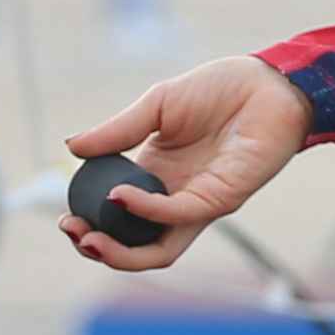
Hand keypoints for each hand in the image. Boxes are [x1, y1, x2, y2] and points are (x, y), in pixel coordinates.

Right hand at [61, 55, 311, 272]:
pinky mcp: (222, 198)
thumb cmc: (220, 92)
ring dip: (121, 252)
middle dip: (100, 250)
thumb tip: (71, 148)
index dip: (91, 224)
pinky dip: (146, 211)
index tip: (66, 216)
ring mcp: (199, 202)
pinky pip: (178, 214)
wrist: (268, 83)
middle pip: (136, 246)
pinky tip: (120, 196)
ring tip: (89, 238)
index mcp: (155, 177)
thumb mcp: (157, 106)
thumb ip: (118, 131)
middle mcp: (175, 197)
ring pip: (159, 249)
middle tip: (73, 232)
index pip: (118, 218)